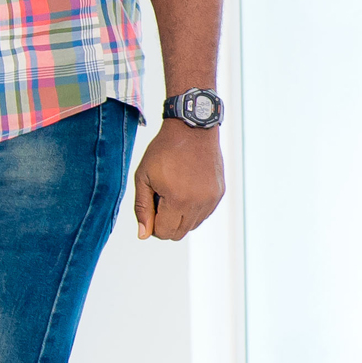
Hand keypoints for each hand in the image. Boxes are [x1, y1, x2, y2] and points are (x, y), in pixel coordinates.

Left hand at [133, 119, 223, 241]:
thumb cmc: (165, 150)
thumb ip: (142, 208)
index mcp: (177, 199)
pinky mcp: (219, 193)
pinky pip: (204, 213)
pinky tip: (186, 189)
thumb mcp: (143, 177)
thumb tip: (143, 234)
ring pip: (193, 225)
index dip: (153, 225)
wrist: (192, 128)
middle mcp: (198, 202)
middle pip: (179, 233)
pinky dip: (193, 209)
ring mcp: (211, 199)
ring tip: (174, 193)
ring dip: (181, 217)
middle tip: (160, 202)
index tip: (151, 210)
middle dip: (166, 223)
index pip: (164, 232)